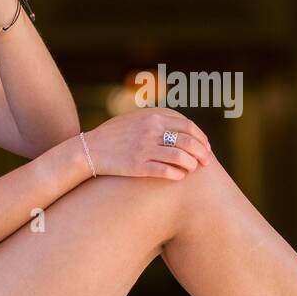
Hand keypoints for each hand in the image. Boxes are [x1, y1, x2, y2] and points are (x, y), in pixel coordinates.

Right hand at [82, 108, 213, 179]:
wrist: (89, 150)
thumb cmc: (114, 136)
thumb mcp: (135, 119)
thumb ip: (156, 120)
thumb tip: (178, 126)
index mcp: (153, 118)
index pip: (187, 126)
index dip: (201, 137)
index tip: (206, 147)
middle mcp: (151, 131)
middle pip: (188, 142)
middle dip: (202, 153)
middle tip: (207, 162)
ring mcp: (144, 148)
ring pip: (180, 157)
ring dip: (191, 165)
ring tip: (193, 170)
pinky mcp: (138, 166)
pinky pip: (166, 171)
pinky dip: (177, 175)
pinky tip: (179, 177)